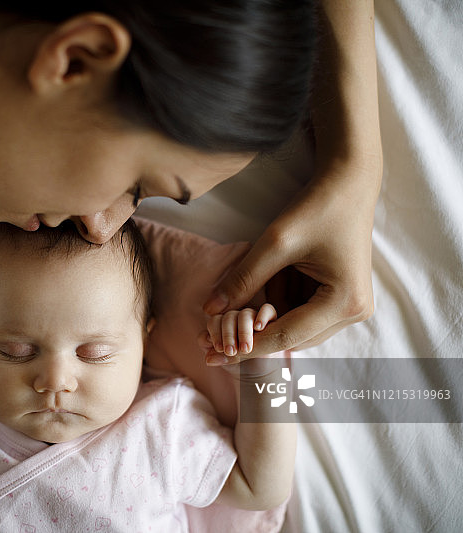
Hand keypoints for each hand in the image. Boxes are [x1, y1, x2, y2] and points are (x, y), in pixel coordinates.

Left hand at [203, 162, 378, 356]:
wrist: (347, 185)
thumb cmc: (316, 208)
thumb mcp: (275, 243)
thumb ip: (243, 278)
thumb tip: (209, 311)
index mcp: (344, 302)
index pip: (286, 336)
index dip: (247, 347)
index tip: (213, 355)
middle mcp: (352, 312)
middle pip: (292, 339)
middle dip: (251, 337)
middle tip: (210, 341)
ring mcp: (348, 307)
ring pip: (294, 329)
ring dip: (262, 320)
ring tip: (227, 312)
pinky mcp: (338, 298)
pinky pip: (300, 313)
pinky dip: (275, 305)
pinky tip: (259, 291)